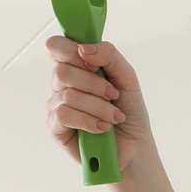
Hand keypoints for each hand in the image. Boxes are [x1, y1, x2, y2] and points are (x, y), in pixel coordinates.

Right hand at [45, 36, 153, 176]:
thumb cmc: (128, 109)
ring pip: (68, 95)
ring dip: (98, 107)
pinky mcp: (56, 128)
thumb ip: (108, 54)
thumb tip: (83, 49)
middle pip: (62, 71)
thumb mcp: (126, 76)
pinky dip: (88, 120)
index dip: (71, 51)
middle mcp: (62, 84)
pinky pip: (63, 115)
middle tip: (113, 96)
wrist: (134, 145)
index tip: (92, 64)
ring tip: (113, 117)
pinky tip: (101, 128)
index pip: (58, 46)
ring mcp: (56, 105)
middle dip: (94, 85)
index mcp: (76, 66)